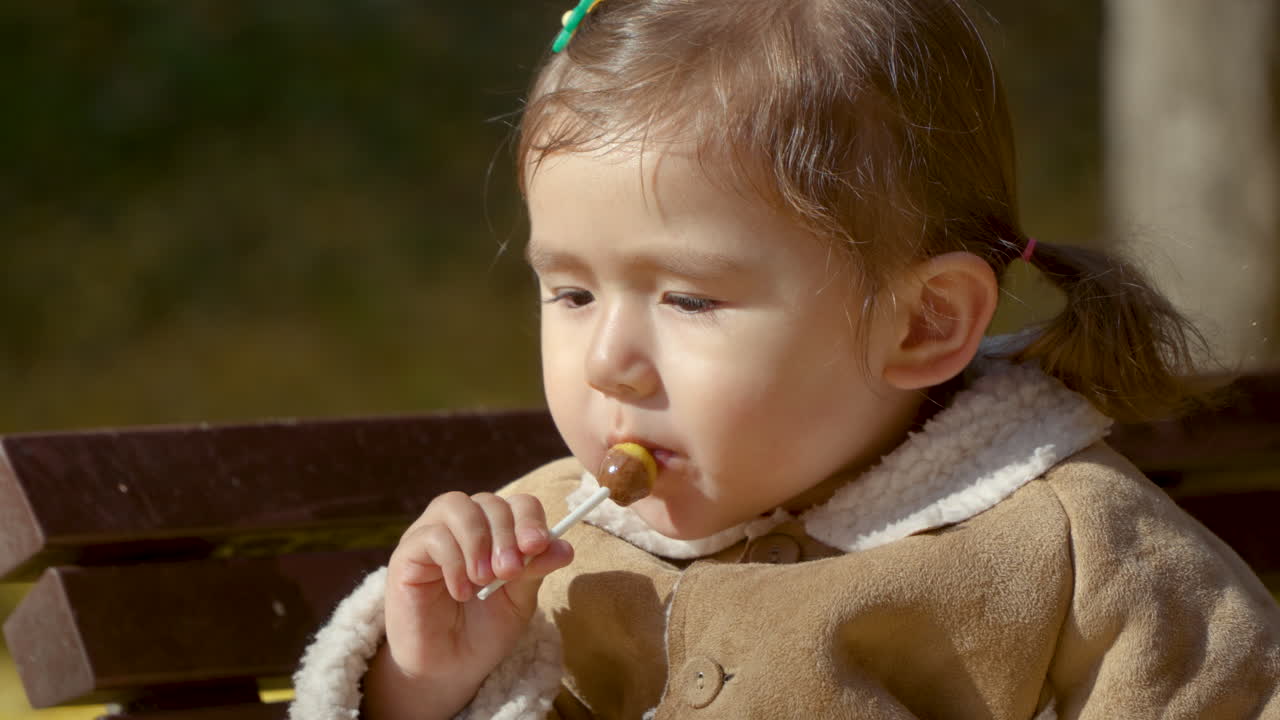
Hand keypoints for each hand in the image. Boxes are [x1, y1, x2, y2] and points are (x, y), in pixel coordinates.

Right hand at [362, 491, 573, 719]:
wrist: (449, 668)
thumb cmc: (485, 631)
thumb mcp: (519, 601)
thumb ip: (535, 570)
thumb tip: (564, 547)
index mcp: (498, 532)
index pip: (518, 504)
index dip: (530, 519)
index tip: (538, 545)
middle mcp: (466, 525)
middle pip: (490, 503)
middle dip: (505, 534)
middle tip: (509, 571)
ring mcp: (434, 534)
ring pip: (456, 506)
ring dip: (477, 541)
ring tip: (484, 580)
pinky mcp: (408, 552)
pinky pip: (431, 536)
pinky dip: (452, 561)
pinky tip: (461, 591)